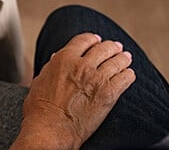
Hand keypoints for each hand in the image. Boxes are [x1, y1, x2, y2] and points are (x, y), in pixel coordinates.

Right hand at [12, 33, 134, 149]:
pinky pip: (125, 79)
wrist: (51, 129)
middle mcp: (82, 65)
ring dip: (123, 58)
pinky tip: (129, 75)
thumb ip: (51, 67)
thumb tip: (56, 57)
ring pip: (116, 61)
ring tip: (126, 57)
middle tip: (117, 47)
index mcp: (64, 58)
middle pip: (103, 48)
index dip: (93, 39)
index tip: (97, 40)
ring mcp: (97, 78)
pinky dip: (128, 75)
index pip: (84, 40)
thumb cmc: (40, 109)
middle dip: (111, 47)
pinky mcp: (109, 94)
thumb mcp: (40, 81)